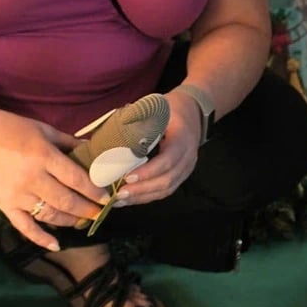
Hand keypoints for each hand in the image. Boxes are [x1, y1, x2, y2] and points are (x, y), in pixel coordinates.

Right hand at [0, 114, 106, 249]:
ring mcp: (18, 195)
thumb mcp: (44, 130)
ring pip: (49, 216)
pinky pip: (25, 227)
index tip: (105, 198)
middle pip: (66, 201)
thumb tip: (92, 149)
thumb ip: (68, 141)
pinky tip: (56, 245)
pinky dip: (40, 239)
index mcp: (44, 156)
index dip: (93, 191)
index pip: (75, 179)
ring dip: (69, 221)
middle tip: (99, 213)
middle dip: (86, 210)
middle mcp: (32, 179)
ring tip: (81, 221)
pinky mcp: (6, 206)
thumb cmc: (13, 129)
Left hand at [115, 88, 202, 207]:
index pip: (168, 160)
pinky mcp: (181, 175)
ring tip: (120, 200)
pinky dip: (148, 196)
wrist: (194, 111)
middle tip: (119, 193)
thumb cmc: (173, 108)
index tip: (128, 177)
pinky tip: (131, 198)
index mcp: (182, 138)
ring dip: (143, 197)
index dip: (148, 171)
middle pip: (167, 180)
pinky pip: (166, 190)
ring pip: (166, 189)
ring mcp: (186, 168)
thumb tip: (112, 130)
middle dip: (142, 190)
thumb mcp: (158, 107)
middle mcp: (188, 157)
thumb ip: (140, 118)